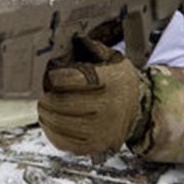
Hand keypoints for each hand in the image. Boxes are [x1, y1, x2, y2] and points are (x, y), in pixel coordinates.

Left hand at [37, 38, 149, 158]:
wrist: (140, 110)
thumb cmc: (120, 82)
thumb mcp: (113, 58)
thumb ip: (92, 48)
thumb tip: (72, 37)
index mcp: (109, 82)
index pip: (67, 79)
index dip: (53, 76)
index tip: (51, 75)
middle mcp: (106, 108)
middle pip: (60, 102)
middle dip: (46, 96)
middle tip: (43, 92)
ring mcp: (100, 130)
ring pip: (59, 123)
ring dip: (45, 113)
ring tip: (45, 105)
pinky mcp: (94, 146)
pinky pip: (63, 142)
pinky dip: (51, 132)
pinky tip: (50, 121)